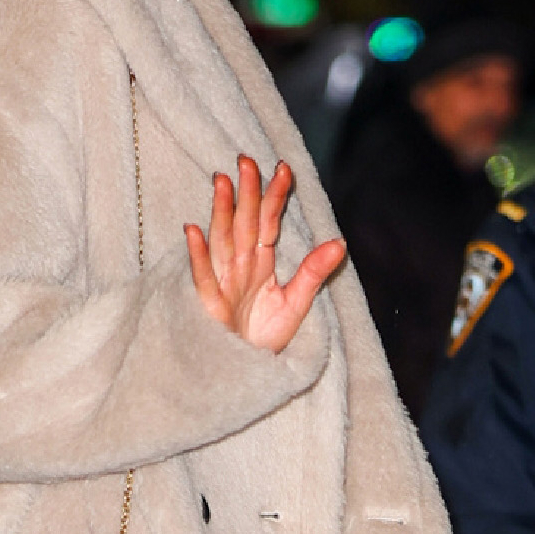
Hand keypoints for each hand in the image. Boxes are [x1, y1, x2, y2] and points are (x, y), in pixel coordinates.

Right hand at [185, 155, 344, 352]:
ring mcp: (223, 282)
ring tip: (221, 182)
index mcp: (260, 262)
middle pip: (243, 223)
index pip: (269, 222)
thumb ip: (313, 272)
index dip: (275, 196)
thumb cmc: (263, 336)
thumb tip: (341, 242)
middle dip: (245, 192)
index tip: (284, 169)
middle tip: (247, 160)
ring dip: (220, 211)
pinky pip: (203, 277)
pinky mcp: (209, 305)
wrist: (244, 372)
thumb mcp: (296, 304)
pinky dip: (198, 255)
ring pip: (222, 240)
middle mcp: (240, 266)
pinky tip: (193, 231)